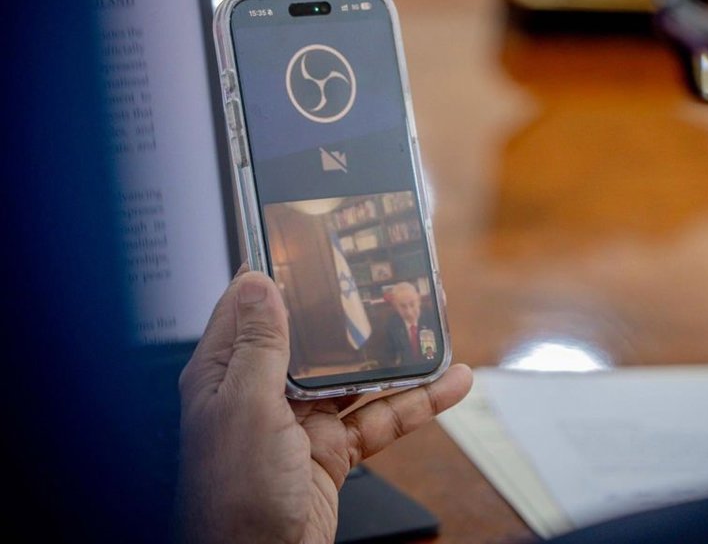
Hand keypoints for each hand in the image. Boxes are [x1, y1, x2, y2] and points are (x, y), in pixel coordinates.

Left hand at [174, 269, 472, 543]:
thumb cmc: (233, 498)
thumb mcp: (246, 408)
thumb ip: (259, 345)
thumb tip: (259, 281)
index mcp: (227, 373)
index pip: (253, 306)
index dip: (282, 272)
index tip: (315, 240)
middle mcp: (263, 392)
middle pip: (314, 337)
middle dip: (354, 311)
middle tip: (392, 280)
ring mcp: (300, 422)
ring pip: (355, 375)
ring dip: (394, 354)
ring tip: (430, 325)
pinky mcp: (332, 451)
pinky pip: (381, 416)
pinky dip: (418, 401)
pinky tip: (450, 384)